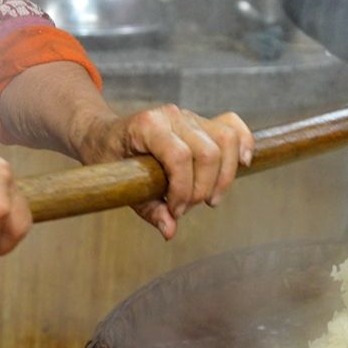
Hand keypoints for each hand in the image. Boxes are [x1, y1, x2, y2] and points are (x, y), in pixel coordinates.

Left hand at [73, 105, 253, 238]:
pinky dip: (244, 144)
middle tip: (186, 209)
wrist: (104, 134)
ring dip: (224, 176)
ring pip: (226, 140)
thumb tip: (170, 231)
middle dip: (202, 188)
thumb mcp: (118, 185)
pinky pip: (232, 127)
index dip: (183, 189)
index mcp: (148, 126)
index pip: (180, 157)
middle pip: (208, 152)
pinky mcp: (202, 122)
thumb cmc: (108, 158)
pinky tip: (243, 164)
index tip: (175, 211)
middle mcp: (172, 116)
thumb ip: (148, 208)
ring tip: (211, 199)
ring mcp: (190, 117)